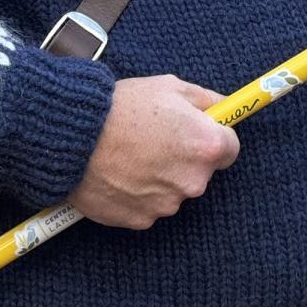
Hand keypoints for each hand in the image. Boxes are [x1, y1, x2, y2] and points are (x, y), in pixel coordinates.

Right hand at [69, 74, 239, 228]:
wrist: (76, 137)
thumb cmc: (122, 107)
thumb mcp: (169, 87)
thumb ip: (205, 99)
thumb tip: (224, 107)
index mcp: (205, 146)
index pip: (230, 148)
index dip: (214, 135)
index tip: (199, 128)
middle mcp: (192, 181)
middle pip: (201, 170)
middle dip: (185, 155)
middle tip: (156, 135)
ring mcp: (167, 204)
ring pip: (173, 187)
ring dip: (161, 173)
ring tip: (132, 150)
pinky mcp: (141, 220)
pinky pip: (149, 203)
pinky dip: (139, 190)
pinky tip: (121, 169)